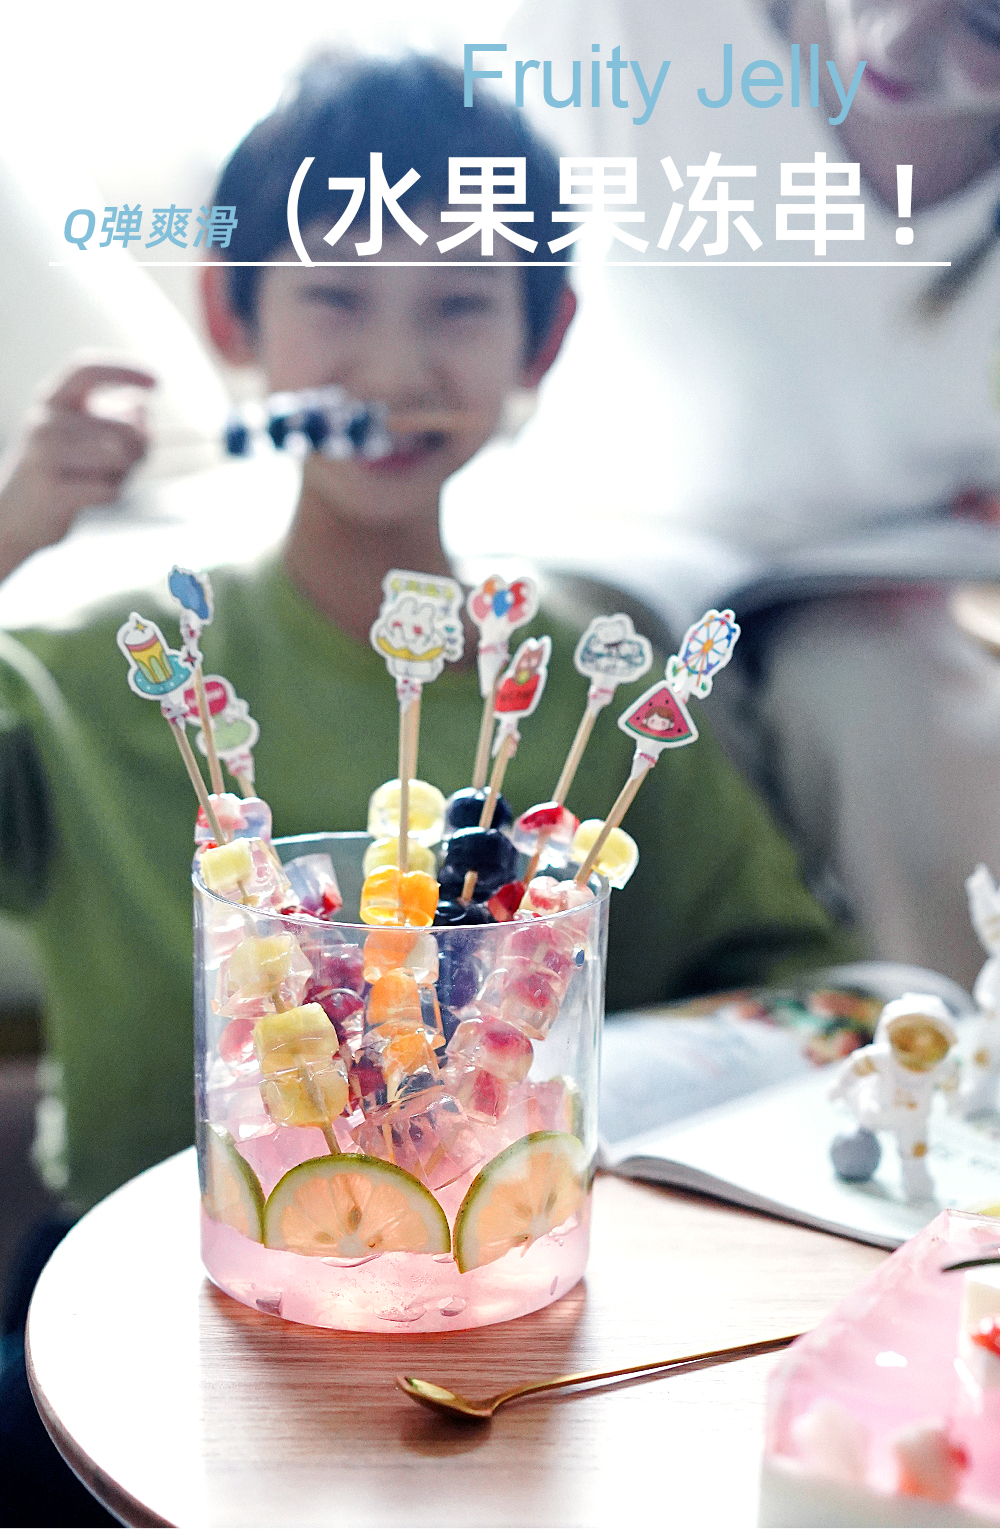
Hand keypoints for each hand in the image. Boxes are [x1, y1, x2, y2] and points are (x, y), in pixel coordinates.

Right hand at [0, 362, 155, 582]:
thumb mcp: (91, 437)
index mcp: (52, 399)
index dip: (124, 370)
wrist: (14, 516)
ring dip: (124, 474)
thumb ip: (123, 418)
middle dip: (139, 451)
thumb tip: (142, 409)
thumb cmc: (65, 472)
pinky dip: (111, 495)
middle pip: (125, 427)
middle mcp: (44, 421)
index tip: (157, 382)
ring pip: (120, 457)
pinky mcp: (52, 491)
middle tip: (122, 466)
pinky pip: (110, 489)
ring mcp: (44, 455)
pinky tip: (89, 497)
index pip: (87, 369)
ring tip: (100, 478)